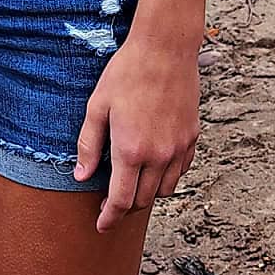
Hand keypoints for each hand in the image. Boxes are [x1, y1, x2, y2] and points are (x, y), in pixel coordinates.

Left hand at [73, 34, 199, 232]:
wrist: (165, 49)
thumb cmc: (126, 73)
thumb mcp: (97, 105)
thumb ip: (89, 144)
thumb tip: (81, 175)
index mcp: (131, 150)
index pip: (121, 201)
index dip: (109, 218)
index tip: (101, 226)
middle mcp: (159, 156)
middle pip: (143, 199)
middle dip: (126, 205)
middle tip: (111, 198)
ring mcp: (179, 149)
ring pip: (165, 189)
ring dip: (147, 191)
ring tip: (132, 178)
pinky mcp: (192, 139)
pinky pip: (180, 171)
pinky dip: (166, 175)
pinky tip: (153, 161)